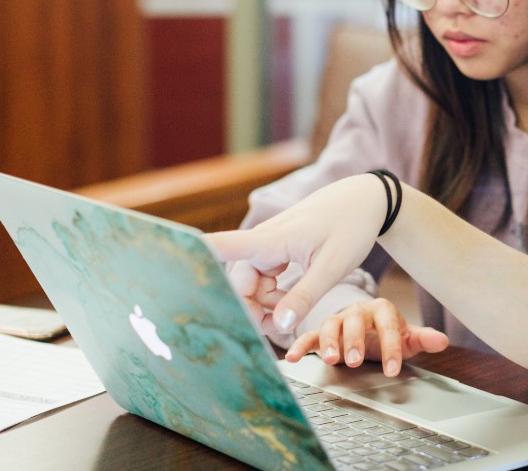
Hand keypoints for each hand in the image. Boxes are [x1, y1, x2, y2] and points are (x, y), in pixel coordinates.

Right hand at [205, 175, 386, 332]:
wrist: (366, 199)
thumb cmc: (351, 226)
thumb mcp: (332, 267)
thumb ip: (304, 296)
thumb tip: (276, 326)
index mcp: (271, 239)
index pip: (221, 247)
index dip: (191, 257)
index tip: (161, 263)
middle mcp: (263, 240)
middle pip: (237, 282)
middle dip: (250, 308)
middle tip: (278, 328)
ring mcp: (269, 245)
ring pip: (250, 283)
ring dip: (265, 303)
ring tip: (294, 310)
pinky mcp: (276, 249)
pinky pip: (263, 278)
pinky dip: (274, 293)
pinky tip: (293, 299)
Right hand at [285, 298, 448, 376]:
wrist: (366, 326)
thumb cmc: (387, 332)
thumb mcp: (406, 336)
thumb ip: (422, 339)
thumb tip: (442, 341)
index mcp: (382, 309)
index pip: (388, 325)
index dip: (391, 346)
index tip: (392, 368)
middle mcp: (358, 311)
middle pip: (356, 321)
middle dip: (355, 341)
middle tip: (355, 361)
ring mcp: (339, 319)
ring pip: (331, 325)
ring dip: (330, 342)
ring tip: (331, 360)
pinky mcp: (321, 331)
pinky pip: (309, 335)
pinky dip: (300, 345)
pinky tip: (292, 358)